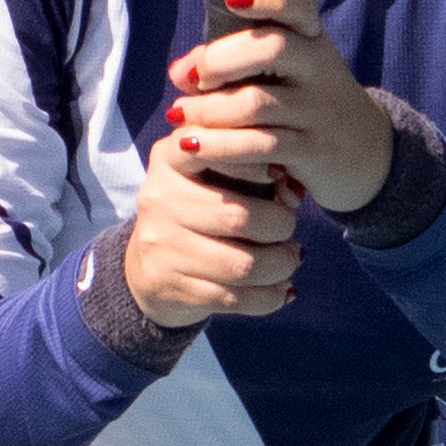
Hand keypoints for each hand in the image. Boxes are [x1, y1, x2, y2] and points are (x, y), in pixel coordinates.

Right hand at [122, 128, 300, 329]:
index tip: (279, 174)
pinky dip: (269, 297)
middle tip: (290, 232)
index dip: (253, 162)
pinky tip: (280, 290)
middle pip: (238, 217)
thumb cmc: (202, 212)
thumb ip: (258, 174)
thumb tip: (293, 194)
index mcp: (170, 158)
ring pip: (241, 266)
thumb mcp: (221, 180)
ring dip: (280, 267)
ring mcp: (159, 244)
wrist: (151, 269)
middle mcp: (158, 197)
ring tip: (289, 261)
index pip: (212, 148)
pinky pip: (234, 298)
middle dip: (280, 228)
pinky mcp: (168, 284)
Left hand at [168, 0, 394, 219]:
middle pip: (271, 48)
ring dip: (208, 110)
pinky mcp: (314, 152)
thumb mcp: (283, 78)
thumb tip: (179, 72)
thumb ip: (231, 67)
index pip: (297, 6)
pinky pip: (260, 146)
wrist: (369, 155)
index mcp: (312, 41)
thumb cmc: (308, 106)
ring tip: (181, 116)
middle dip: (219, 60)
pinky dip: (219, 147)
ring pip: (256, 103)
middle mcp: (321, 69)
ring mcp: (320, 111)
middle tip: (195, 80)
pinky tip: (194, 146)